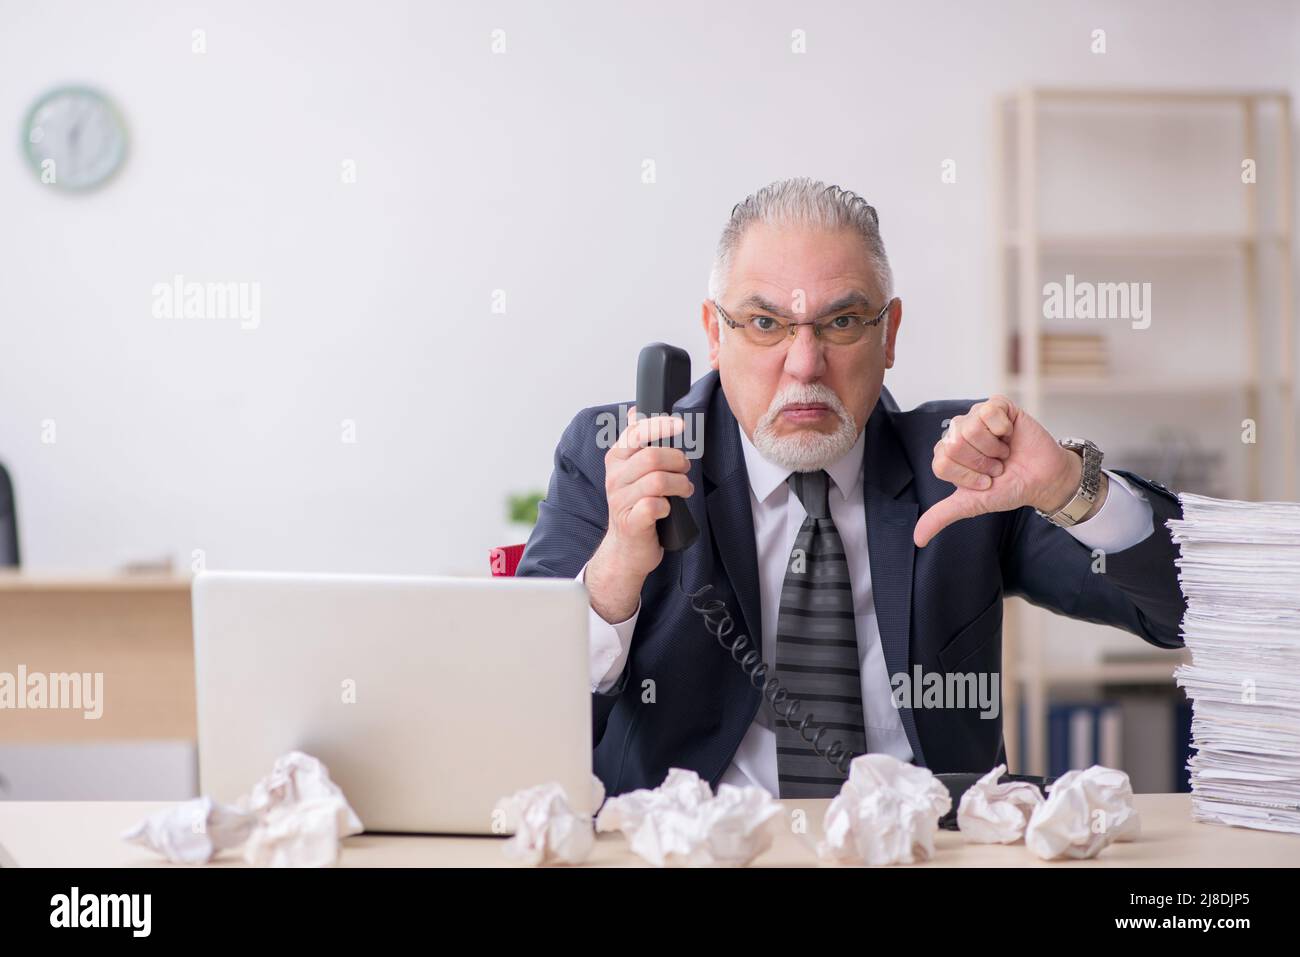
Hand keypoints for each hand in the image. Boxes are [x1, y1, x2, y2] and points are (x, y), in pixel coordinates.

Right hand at [585, 407, 692, 621]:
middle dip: (678, 462)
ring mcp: (620, 502)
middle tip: (684, 471)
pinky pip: (654, 506)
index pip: (635, 433)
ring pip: (657, 481)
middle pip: (652, 457)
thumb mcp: (632, 472)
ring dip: (680, 485)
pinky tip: (669, 509)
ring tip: (684, 490)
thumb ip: (636, 443)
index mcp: (616, 460)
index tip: (680, 426)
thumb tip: (637, 412)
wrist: (626, 549)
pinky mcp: (631, 523)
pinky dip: (668, 506)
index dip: (660, 426)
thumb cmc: (635, 508)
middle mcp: (614, 479)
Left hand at [913, 395, 1084, 547]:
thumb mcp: (972, 504)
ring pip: (971, 428)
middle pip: (954, 445)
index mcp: (947, 454)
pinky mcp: (996, 405)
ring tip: (1004, 453)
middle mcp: (957, 433)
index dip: (967, 477)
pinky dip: (1004, 428)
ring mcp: (976, 416)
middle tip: (996, 466)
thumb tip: (918, 539)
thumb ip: (942, 516)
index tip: (984, 482)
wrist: (1043, 479)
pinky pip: (990, 411)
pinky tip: (1010, 435)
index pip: (942, 464)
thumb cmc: (1008, 487)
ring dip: (994, 448)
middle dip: (981, 463)